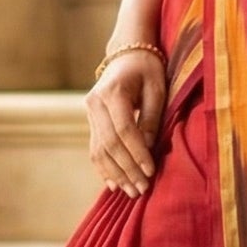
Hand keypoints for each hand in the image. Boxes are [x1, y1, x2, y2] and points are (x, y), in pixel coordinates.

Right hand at [85, 49, 166, 195]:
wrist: (126, 55)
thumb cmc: (148, 70)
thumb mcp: (157, 89)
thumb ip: (152, 118)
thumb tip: (148, 148)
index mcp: (113, 92)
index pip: (124, 130)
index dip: (137, 153)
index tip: (150, 171)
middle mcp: (95, 103)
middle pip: (109, 144)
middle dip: (127, 169)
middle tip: (142, 189)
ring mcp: (89, 112)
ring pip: (98, 150)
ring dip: (115, 173)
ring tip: (131, 191)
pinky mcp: (90, 120)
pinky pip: (94, 148)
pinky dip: (104, 168)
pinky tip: (114, 184)